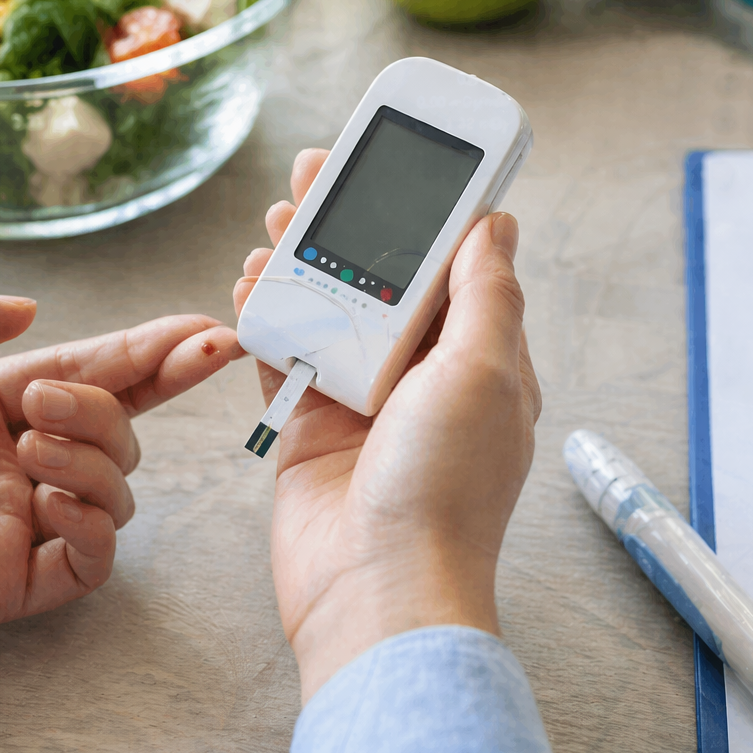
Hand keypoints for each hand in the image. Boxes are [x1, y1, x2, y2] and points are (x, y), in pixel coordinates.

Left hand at [0, 276, 241, 681]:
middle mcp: (9, 459)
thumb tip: (27, 313)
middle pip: (119, 424)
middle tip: (48, 401)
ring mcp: (12, 522)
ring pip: (116, 487)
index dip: (153, 350)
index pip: (92, 370)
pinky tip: (44, 499)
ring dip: (93, 455)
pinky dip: (90, 524)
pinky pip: (93, 560)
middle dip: (130, 393)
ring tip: (26, 447)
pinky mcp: (7, 582)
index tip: (208, 329)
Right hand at [234, 149, 541, 699]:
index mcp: (480, 360)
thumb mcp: (483, 374)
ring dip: (302, 259)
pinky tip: (253, 281)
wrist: (376, 590)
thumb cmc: (444, 493)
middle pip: (382, 277)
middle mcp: (424, 376)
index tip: (399, 162)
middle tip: (316, 172)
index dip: (424, 210)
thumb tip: (498, 223)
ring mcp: (366, 400)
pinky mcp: (314, 424)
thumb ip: (486, 293)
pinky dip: (269, 313)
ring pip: (330, 306)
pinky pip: (288, 351)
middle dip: (349, 220)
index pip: (453, 265)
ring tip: (277, 218)